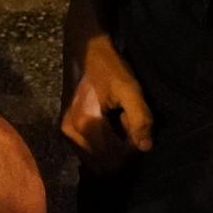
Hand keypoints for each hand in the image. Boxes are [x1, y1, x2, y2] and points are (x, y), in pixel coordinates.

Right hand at [61, 33, 152, 173]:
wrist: (85, 49)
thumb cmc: (109, 66)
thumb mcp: (129, 89)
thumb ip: (140, 118)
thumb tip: (146, 147)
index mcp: (85, 125)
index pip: (113, 158)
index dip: (132, 152)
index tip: (140, 132)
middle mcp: (70, 134)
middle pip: (102, 164)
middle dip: (122, 154)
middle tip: (132, 130)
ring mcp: (66, 133)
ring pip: (95, 160)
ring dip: (113, 151)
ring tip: (122, 126)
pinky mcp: (66, 129)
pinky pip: (88, 151)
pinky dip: (103, 146)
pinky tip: (111, 126)